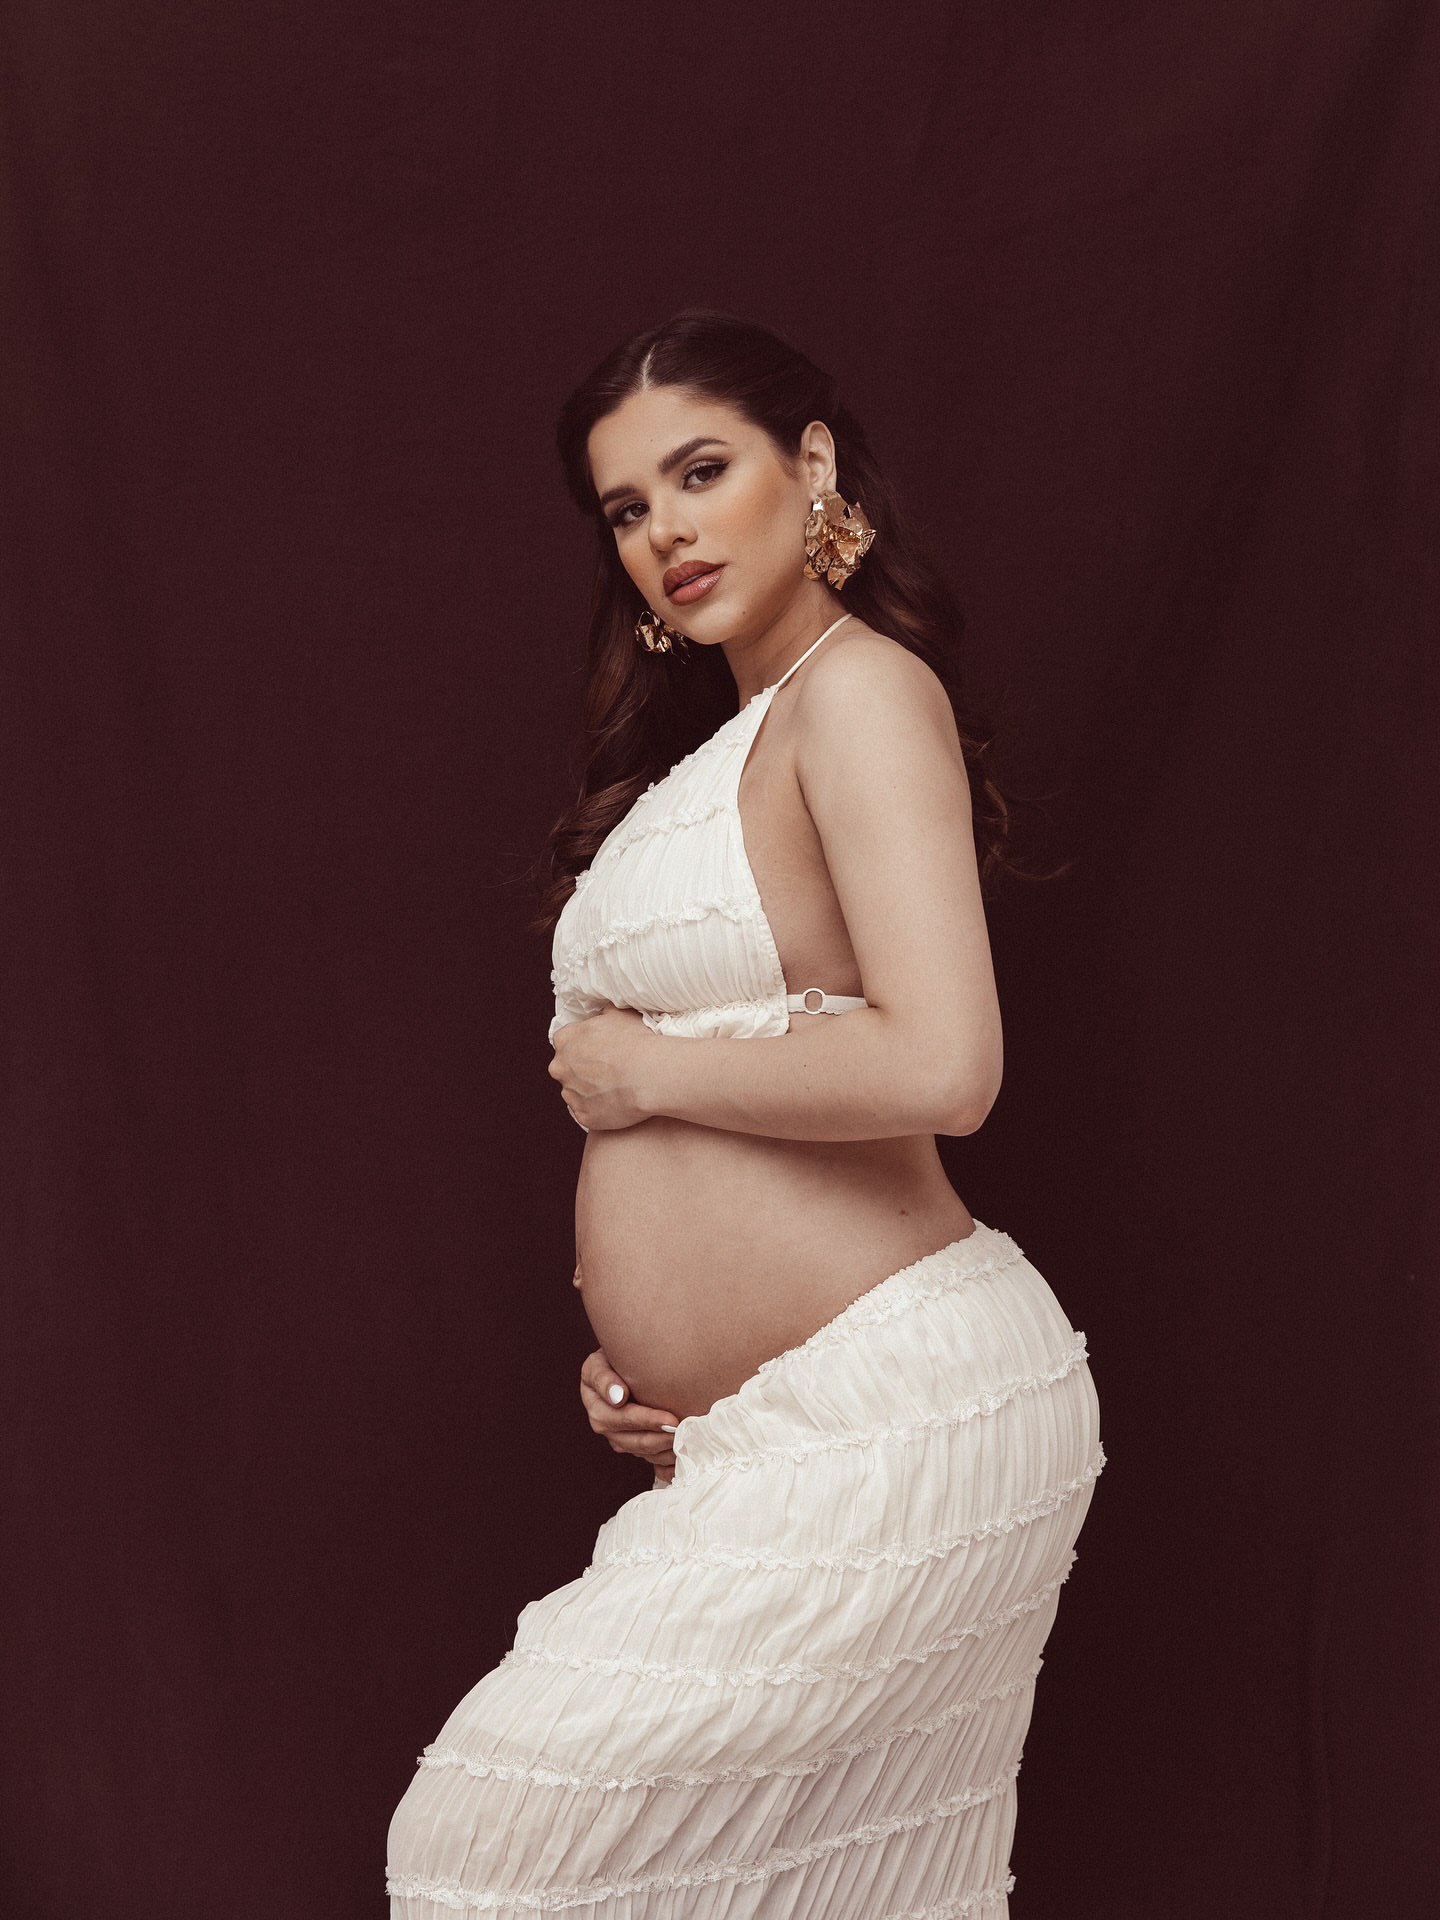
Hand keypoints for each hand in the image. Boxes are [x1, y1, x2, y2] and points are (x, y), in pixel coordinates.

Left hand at [548, 1006, 655, 1131]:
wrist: (649, 1075)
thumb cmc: (636, 1042)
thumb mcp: (619, 1014)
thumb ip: (604, 1014)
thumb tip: (604, 1013)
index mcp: (566, 1040)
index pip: (565, 1041)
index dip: (583, 1045)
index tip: (598, 1049)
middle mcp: (561, 1068)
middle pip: (566, 1069)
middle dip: (582, 1070)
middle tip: (608, 1070)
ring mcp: (571, 1094)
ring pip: (576, 1093)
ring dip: (590, 1091)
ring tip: (616, 1088)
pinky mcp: (583, 1116)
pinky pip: (587, 1113)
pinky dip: (599, 1110)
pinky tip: (617, 1103)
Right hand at [579, 1347, 678, 1485]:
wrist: (621, 1366)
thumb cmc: (613, 1359)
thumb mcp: (600, 1362)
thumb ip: (604, 1377)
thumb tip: (618, 1397)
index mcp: (597, 1407)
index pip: (623, 1419)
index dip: (648, 1421)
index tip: (671, 1419)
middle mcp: (606, 1428)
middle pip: (635, 1441)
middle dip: (662, 1439)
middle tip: (687, 1433)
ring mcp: (621, 1439)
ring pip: (645, 1454)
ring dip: (667, 1452)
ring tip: (689, 1444)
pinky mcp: (635, 1446)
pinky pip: (652, 1463)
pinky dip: (667, 1467)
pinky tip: (683, 1463)